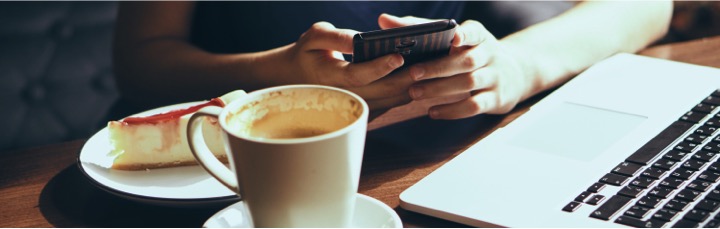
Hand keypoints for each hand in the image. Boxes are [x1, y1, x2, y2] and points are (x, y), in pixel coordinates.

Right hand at [280, 22, 413, 116]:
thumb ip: (336, 37)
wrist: (297, 77)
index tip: (398, 55)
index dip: (380, 67)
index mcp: (331, 76)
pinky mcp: (364, 110)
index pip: (358, 75)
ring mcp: (355, 106)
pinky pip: (389, 105)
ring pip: (389, 101)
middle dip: (405, 79)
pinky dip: (405, 93)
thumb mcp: (315, 37)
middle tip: (426, 65)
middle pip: (381, 91)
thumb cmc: (308, 52)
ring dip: (410, 88)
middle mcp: (344, 95)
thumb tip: (357, 38)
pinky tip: (420, 79)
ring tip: (429, 70)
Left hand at [378, 14, 532, 119]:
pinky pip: (474, 106)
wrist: (512, 74)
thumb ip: (421, 29)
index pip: (474, 31)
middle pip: (466, 61)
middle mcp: (490, 55)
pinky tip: (432, 112)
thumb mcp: (455, 38)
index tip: (454, 37)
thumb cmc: (470, 52)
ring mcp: (494, 78)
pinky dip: (452, 110)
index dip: (465, 34)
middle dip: (438, 68)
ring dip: (439, 90)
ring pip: (468, 84)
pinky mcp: (495, 99)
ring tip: (414, 94)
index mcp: (478, 36)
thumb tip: (383, 20)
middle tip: (413, 73)